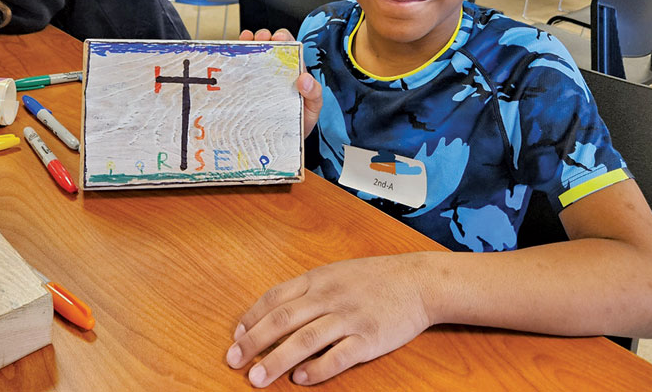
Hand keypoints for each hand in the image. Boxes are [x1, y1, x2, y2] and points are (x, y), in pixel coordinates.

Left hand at [226, 254, 432, 386]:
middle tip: (234, 361)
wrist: (418, 282)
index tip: (236, 337)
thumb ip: (308, 290)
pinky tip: (301, 379)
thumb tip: (275, 313)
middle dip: (254, 343)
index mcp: (318, 279)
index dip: (251, 319)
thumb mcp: (336, 273)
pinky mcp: (368, 338)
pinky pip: (337, 356)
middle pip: (282, 320)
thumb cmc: (375, 278)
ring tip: (258, 379)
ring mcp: (348, 317)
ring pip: (304, 340)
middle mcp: (329, 296)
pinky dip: (317, 369)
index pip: (275, 298)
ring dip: (277, 361)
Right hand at [240, 28, 321, 138]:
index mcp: (293, 72)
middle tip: (261, 39)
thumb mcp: (312, 109)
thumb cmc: (299, 123)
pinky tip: (231, 57)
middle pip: (269, 47)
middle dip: (264, 38)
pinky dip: (233, 61)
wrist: (283, 145)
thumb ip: (314, 94)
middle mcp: (276, 72)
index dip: (284, 39)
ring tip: (245, 42)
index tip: (278, 37)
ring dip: (247, 44)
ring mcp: (259, 80)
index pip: (289, 49)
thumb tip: (305, 79)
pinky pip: (238, 73)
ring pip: (252, 56)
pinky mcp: (245, 90)